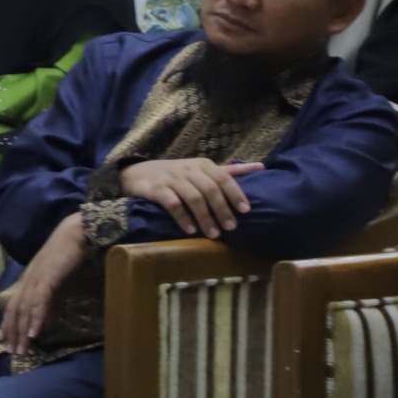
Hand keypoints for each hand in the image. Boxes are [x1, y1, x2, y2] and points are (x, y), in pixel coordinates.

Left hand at [0, 213, 88, 353]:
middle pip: (15, 311)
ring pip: (24, 309)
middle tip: (12, 352)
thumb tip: (48, 321)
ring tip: (22, 349)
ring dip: (22, 331)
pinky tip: (34, 333)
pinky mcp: (47, 278)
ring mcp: (35, 279)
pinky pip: (39, 302)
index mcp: (29, 282)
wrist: (76, 233)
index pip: (13, 307)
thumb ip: (53, 302)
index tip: (4, 342)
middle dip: (13, 333)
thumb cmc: (69, 257)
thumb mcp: (60, 284)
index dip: (8, 324)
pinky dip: (35, 318)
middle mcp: (27, 281)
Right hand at [120, 158, 262, 238]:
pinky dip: (183, 217)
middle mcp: (188, 169)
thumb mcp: (201, 169)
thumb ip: (228, 171)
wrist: (136, 173)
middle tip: (231, 228)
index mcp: (202, 164)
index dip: (235, 194)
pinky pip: (172, 204)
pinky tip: (190, 230)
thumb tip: (261, 167)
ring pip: (193, 198)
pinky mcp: (156, 189)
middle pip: (210, 189)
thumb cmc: (175, 174)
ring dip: (205, 217)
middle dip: (222, 209)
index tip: (245, 211)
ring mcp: (171, 179)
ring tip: (213, 233)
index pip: (223, 178)